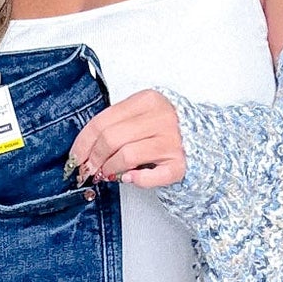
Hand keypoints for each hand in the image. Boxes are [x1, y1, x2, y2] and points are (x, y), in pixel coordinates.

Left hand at [69, 89, 185, 188]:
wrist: (207, 139)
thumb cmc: (167, 129)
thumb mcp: (142, 115)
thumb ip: (117, 125)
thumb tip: (85, 151)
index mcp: (148, 100)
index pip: (102, 121)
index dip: (82, 143)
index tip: (74, 158)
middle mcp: (162, 118)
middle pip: (111, 139)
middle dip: (92, 158)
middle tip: (87, 171)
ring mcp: (173, 141)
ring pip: (126, 156)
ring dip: (109, 169)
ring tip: (106, 174)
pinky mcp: (180, 165)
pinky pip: (149, 177)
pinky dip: (134, 180)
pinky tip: (129, 178)